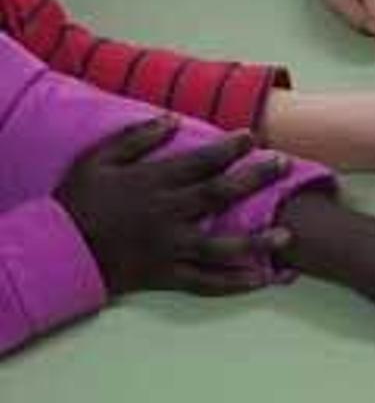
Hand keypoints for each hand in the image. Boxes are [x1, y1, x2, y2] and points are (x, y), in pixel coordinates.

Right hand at [58, 119, 289, 296]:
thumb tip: (173, 119)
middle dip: (255, 178)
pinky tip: (259, 280)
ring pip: (221, 246)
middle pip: (219, 195)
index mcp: (152, 183)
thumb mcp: (98, 159)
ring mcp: (169, 248)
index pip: (200, 162)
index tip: (252, 137)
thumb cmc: (78, 200)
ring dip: (257, 241)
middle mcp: (167, 214)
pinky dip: (234, 283)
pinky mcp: (166, 275)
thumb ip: (136, 138)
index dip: (229, 148)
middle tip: (284, 165)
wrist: (60, 250)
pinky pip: (205, 283)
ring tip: (286, 235)